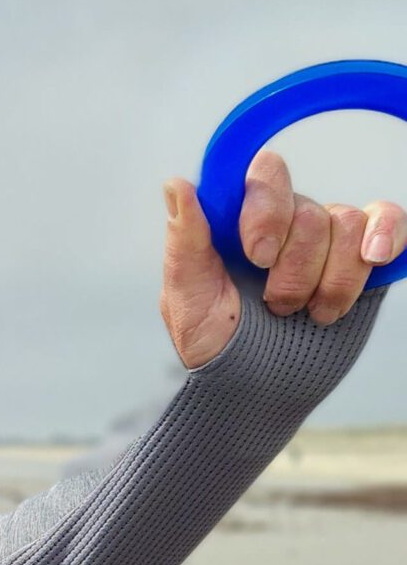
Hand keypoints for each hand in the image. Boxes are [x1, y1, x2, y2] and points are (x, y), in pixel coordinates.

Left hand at [159, 154, 403, 368]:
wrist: (254, 388)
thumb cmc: (215, 344)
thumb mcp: (186, 297)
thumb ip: (186, 240)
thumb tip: (178, 185)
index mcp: (241, 222)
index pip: (264, 176)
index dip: (267, 211)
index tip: (258, 258)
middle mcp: (287, 222)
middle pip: (310, 211)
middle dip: (294, 269)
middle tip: (276, 306)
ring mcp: (326, 240)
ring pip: (348, 225)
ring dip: (330, 280)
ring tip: (310, 313)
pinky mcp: (362, 260)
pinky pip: (388, 221)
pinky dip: (387, 233)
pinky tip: (374, 257)